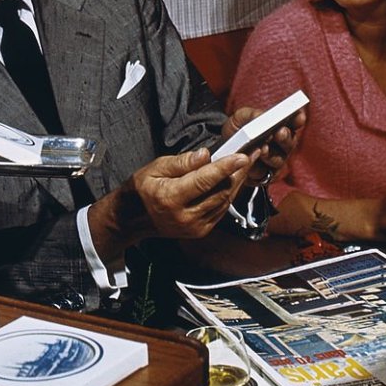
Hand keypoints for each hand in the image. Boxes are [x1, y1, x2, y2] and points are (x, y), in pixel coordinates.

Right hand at [87, 148, 250, 261]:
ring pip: (224, 201)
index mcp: (171, 198)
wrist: (133, 219)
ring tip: (245, 165)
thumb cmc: (142, 189)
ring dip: (236, 182)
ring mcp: (195, 227)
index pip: (205, 180)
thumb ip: (181, 162)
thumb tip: (205, 155)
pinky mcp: (201, 231)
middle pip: (220, 191)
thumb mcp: (155, 168)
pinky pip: (220, 210)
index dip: (226, 167)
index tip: (243, 156)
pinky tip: (232, 180)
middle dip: (238, 172)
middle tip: (251, 154)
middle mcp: (186, 216)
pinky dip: (228, 194)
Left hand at [224, 104, 306, 184]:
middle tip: (279, 132)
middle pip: (289, 144)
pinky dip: (258, 168)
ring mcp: (274, 162)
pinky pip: (264, 174)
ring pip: (278, 160)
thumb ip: (252, 115)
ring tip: (263, 148)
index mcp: (280, 128)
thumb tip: (262, 116)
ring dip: (271, 154)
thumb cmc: (237, 130)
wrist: (223, 148)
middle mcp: (282, 146)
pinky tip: (253, 163)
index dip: (297, 120)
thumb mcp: (241, 117)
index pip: (294, 123)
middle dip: (285, 138)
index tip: (299, 115)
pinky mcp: (264, 176)